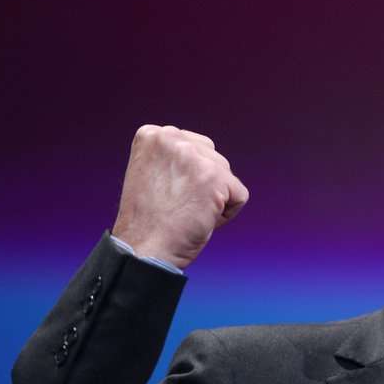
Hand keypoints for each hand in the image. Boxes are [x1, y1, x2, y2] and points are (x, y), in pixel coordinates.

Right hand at [112, 125, 248, 268]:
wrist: (143, 249)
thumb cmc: (148, 221)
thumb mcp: (153, 173)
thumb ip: (175, 158)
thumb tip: (206, 155)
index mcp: (152, 135)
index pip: (194, 147)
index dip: (187, 177)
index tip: (166, 195)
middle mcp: (171, 137)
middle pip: (213, 158)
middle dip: (204, 185)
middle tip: (177, 206)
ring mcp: (193, 156)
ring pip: (226, 177)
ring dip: (214, 199)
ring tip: (186, 213)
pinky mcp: (214, 176)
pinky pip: (239, 195)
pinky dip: (226, 214)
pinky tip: (200, 221)